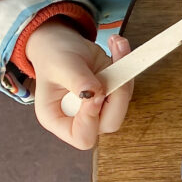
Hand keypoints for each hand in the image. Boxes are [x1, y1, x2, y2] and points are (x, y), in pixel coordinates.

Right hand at [26, 19, 132, 148]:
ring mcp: (100, 107)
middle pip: (110, 123)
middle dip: (118, 95)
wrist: (60, 44)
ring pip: (124, 102)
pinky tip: (117, 45)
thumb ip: (77, 81)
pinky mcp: (113, 93)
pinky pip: (128, 84)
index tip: (95, 94)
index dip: (92, 120)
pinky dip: (127, 64)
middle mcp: (81, 118)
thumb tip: (95, 94)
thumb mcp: (61, 66)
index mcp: (58, 120)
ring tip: (117, 45)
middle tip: (115, 68)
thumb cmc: (53, 58)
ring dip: (125, 74)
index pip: (82, 137)